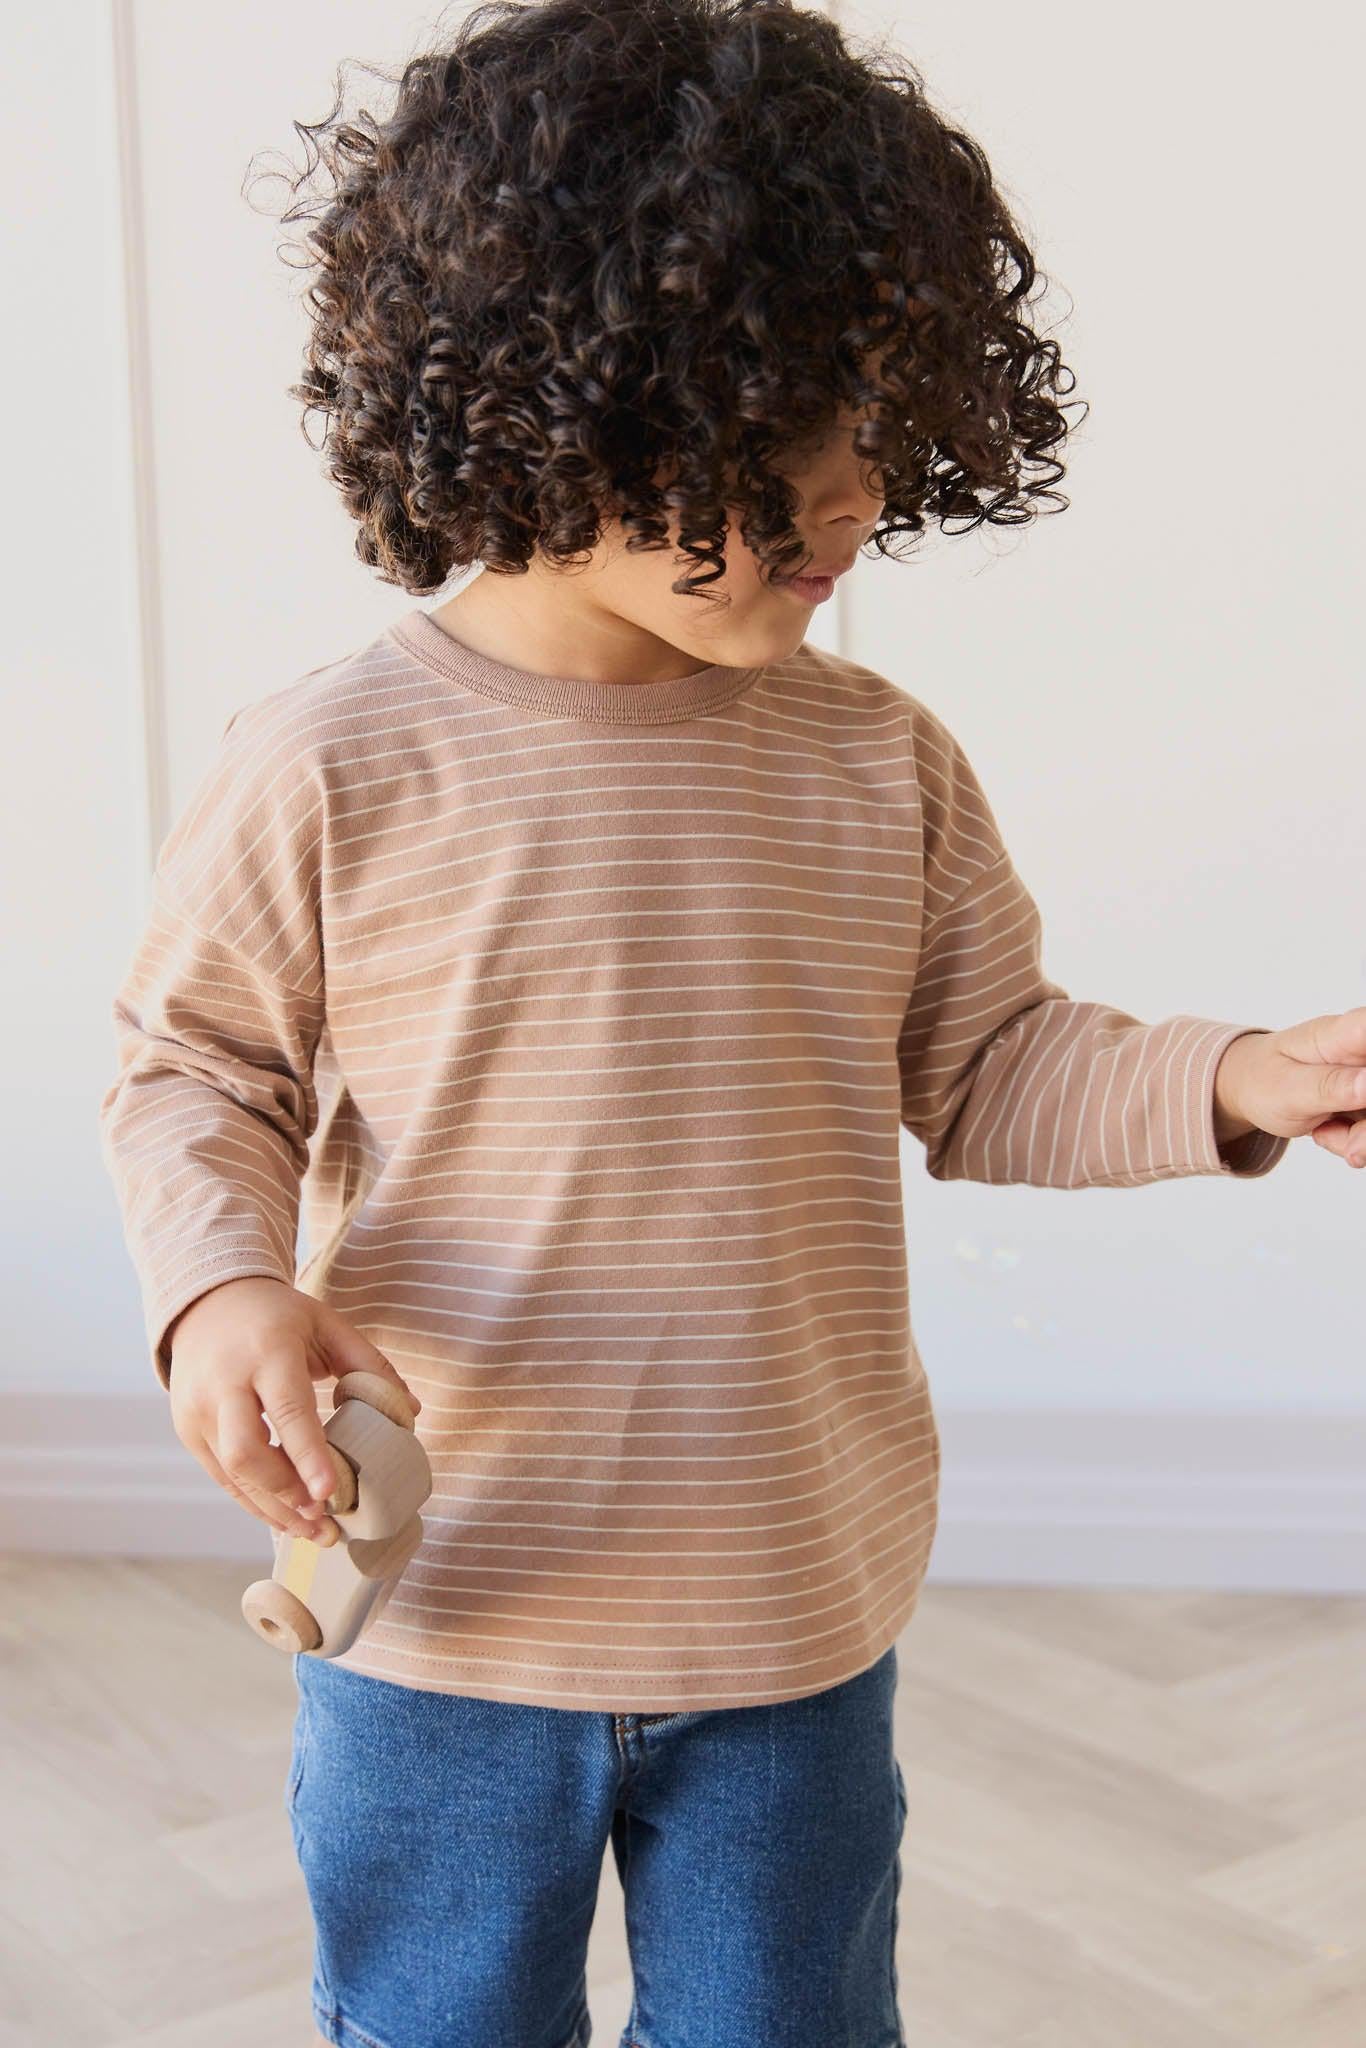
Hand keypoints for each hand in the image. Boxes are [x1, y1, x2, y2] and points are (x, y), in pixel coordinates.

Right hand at [165, 1277, 422, 1540]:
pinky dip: (253, 1501)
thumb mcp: (326, 1324)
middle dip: (286, 1492)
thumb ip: (369, 1364)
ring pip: (231, 1473)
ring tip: (315, 1533)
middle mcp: (224, 1382)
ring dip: (272, 1509)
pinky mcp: (189, 1429)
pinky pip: (221, 1476)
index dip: (307, 1455)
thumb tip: (411, 1410)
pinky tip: (285, 1518)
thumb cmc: (277, 1316)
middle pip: (246, 1451)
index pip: (286, 1408)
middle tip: (326, 1519)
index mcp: (266, 1351)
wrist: (207, 1301)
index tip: (329, 1494)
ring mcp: (199, 1409)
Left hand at [1213, 1008, 1365, 1167]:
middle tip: (1351, 1148)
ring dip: (1363, 1139)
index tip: (1361, 1095)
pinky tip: (1331, 1132)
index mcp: (1349, 1032)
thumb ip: (1331, 1086)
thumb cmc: (1265, 1078)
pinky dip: (1359, 1143)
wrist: (1253, 1089)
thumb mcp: (1289, 1088)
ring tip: (1324, 1133)